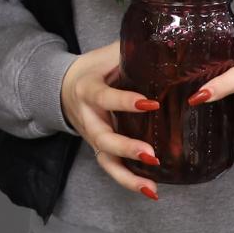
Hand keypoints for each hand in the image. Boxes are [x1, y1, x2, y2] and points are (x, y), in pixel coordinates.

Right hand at [59, 41, 162, 198]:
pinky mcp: (99, 148)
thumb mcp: (108, 55)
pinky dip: (129, 181)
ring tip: (151, 187)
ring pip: (105, 160)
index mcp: (87, 89)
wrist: (61, 86)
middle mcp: (87, 117)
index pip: (104, 96)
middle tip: (151, 155)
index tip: (151, 103)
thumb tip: (172, 41)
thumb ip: (134, 51)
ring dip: (127, 175)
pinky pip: (111, 168)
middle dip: (125, 148)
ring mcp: (92, 136)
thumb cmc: (94, 68)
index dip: (124, 101)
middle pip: (102, 137)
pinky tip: (151, 191)